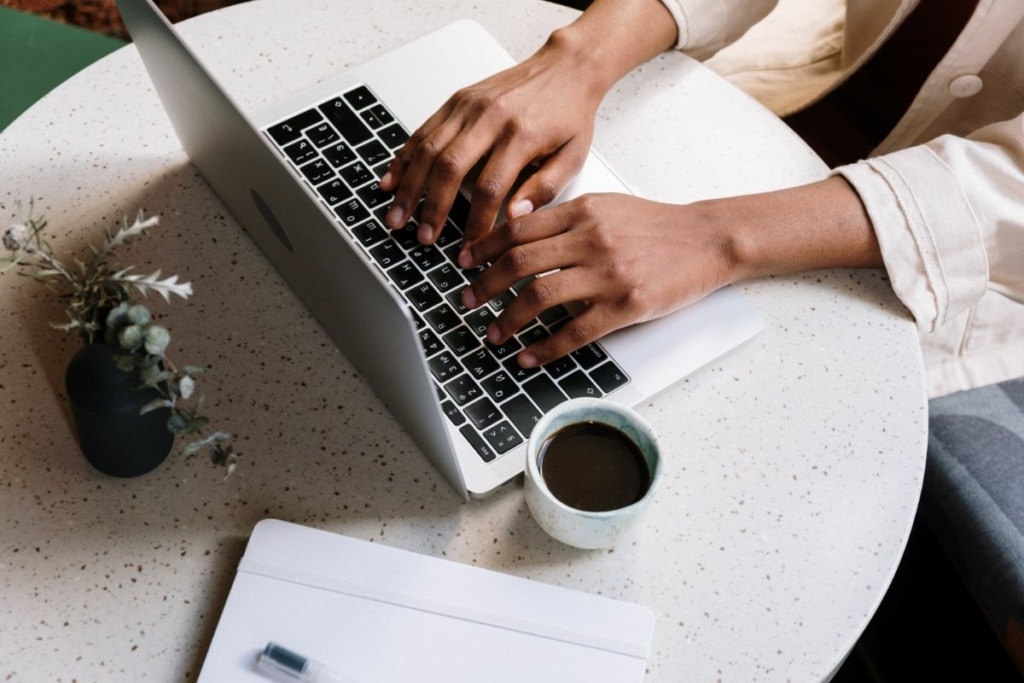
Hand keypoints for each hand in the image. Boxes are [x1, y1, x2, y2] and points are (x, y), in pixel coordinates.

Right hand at [379, 36, 603, 246]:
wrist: (566, 68)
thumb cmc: (569, 114)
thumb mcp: (572, 157)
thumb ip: (544, 189)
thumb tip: (514, 218)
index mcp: (521, 135)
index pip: (490, 188)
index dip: (475, 223)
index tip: (469, 248)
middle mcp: (490, 118)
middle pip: (449, 168)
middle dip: (431, 208)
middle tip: (422, 237)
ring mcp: (469, 106)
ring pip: (428, 149)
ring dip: (408, 187)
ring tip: (397, 217)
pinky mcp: (457, 100)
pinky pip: (423, 130)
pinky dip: (403, 158)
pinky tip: (391, 181)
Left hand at [458, 177, 881, 367]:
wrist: (708, 239)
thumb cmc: (656, 226)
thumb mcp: (606, 206)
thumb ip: (565, 218)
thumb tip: (517, 231)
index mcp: (582, 211)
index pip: (518, 229)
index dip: (483, 247)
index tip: (464, 262)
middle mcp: (590, 239)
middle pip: (519, 263)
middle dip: (484, 285)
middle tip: (466, 300)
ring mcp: (608, 273)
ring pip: (540, 297)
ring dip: (507, 319)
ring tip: (492, 334)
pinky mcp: (626, 305)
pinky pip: (574, 331)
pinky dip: (544, 347)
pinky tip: (529, 356)